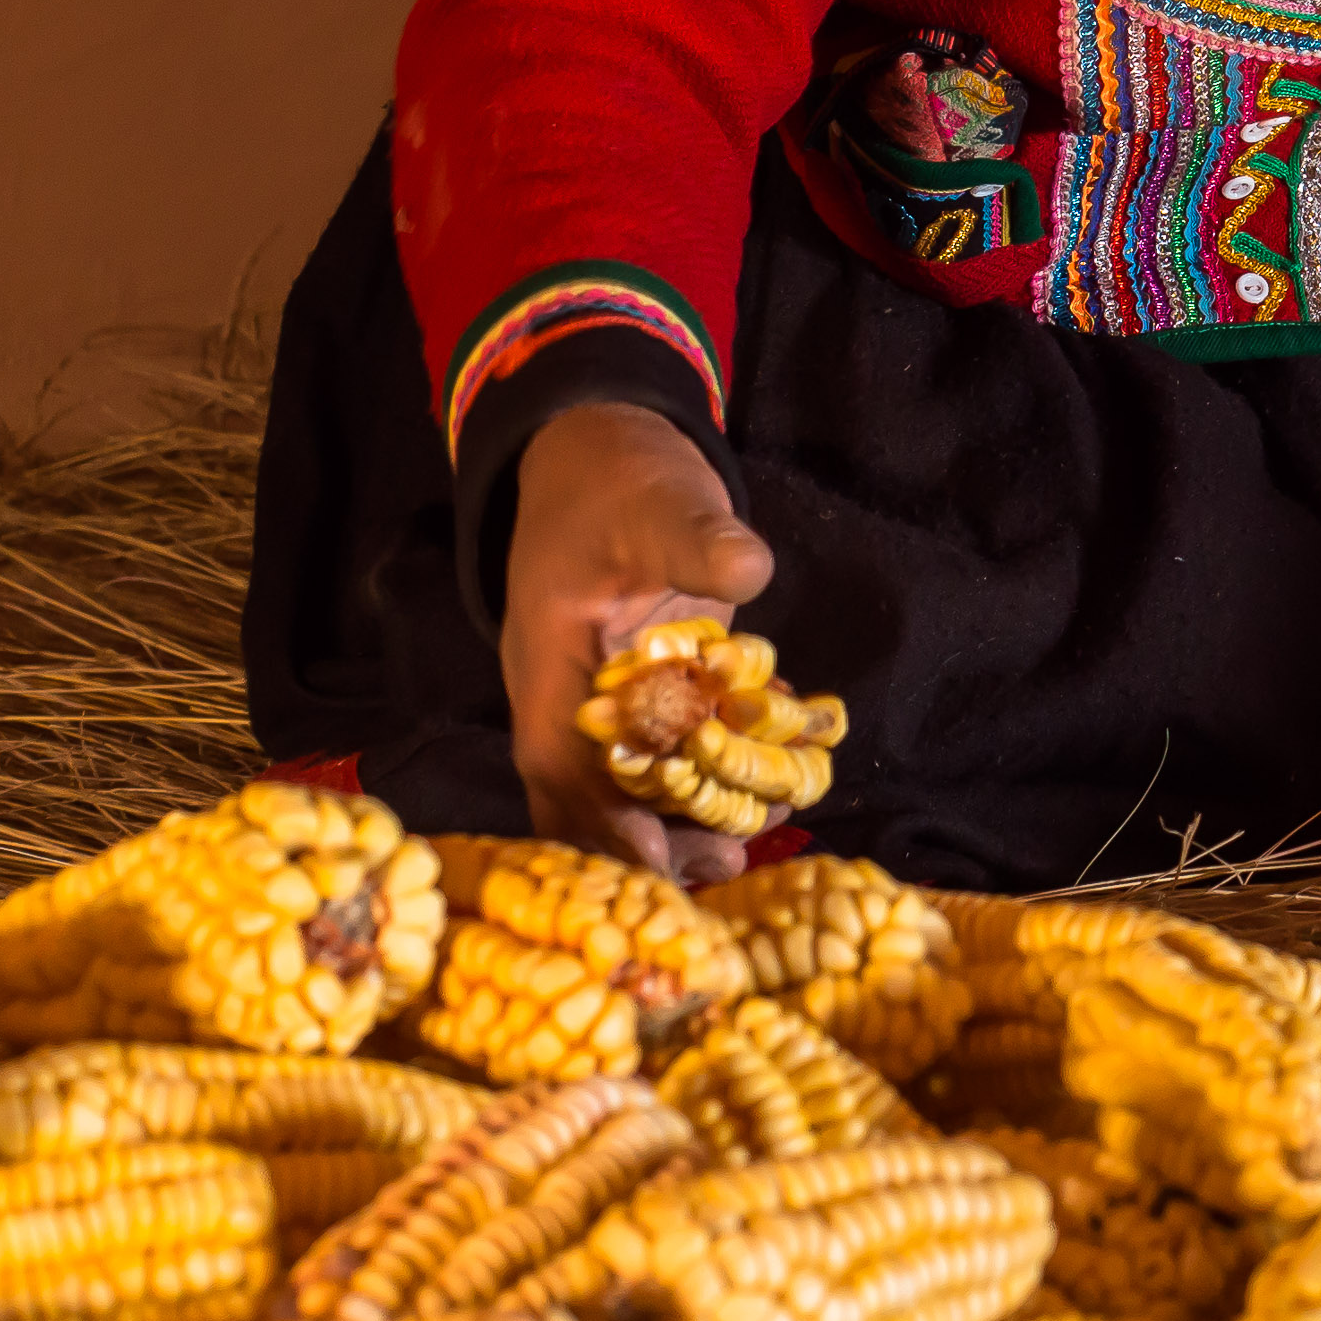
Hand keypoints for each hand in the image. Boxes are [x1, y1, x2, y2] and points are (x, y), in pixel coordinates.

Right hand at [501, 401, 778, 880]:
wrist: (602, 453)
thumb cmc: (618, 480)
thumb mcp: (660, 500)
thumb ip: (699, 538)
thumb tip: (750, 568)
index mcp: (551, 666)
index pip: (564, 767)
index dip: (606, 822)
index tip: (659, 865)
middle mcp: (571, 699)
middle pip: (592, 799)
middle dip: (651, 843)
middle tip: (725, 868)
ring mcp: (609, 702)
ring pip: (631, 789)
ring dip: (684, 821)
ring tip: (748, 849)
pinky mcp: (650, 695)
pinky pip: (668, 758)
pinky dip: (710, 780)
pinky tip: (768, 793)